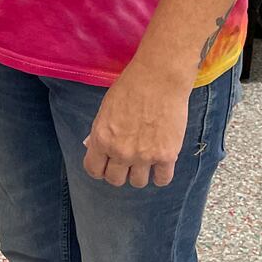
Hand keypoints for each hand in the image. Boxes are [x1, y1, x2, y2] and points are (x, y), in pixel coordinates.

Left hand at [83, 64, 193, 187]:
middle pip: (115, 180)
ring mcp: (145, 156)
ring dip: (139, 173)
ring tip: (144, 160)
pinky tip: (160, 164)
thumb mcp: (106, 109)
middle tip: (125, 161)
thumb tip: (95, 147)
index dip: (99, 168)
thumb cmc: (130, 87)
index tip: (105, 163)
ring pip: (138, 183)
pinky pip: (162, 180)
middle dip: (119, 171)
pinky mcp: (167, 156)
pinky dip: (160, 175)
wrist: (159, 78)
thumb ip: (101, 132)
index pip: (94, 170)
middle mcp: (121, 152)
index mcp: (102, 139)